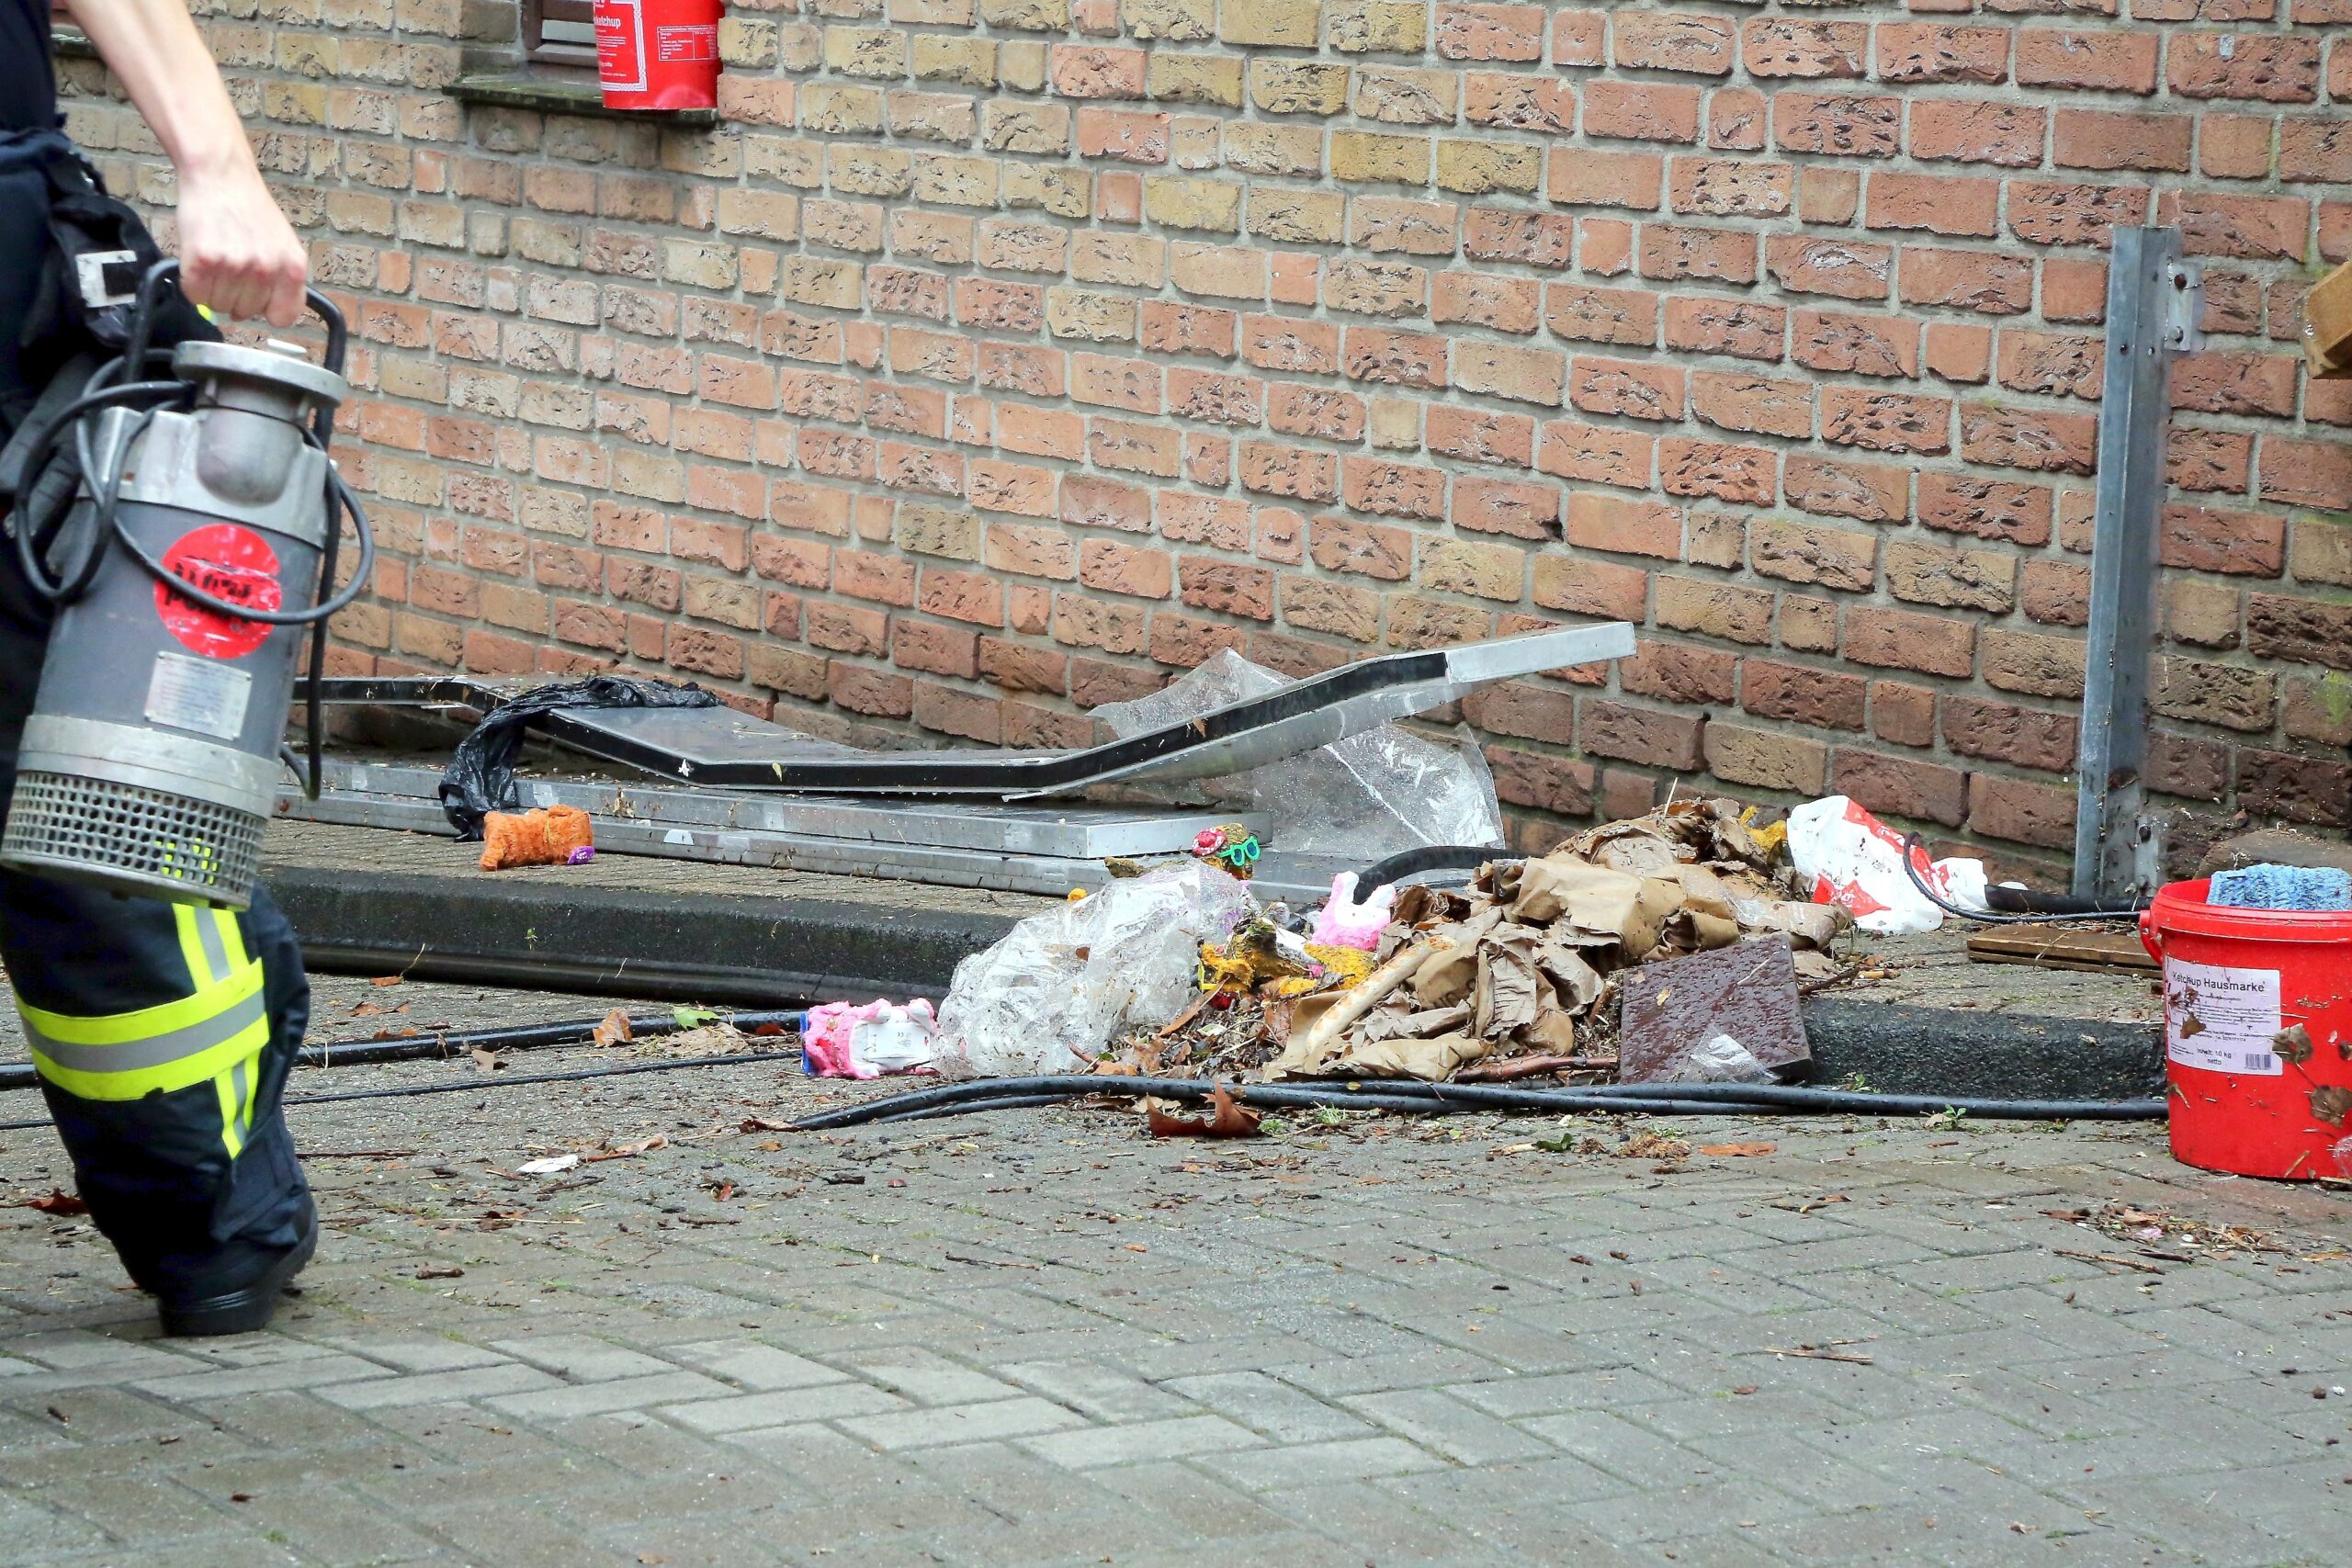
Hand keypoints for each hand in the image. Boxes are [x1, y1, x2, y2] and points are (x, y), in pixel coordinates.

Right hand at [174, 164, 307, 326]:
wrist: (221, 175)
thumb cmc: (250, 209)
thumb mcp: (284, 244)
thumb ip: (283, 279)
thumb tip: (272, 314)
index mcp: (293, 268)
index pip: (283, 318)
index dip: (265, 310)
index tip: (256, 298)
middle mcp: (267, 269)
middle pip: (246, 313)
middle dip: (234, 296)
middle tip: (229, 267)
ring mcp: (235, 265)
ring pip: (219, 306)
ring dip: (212, 289)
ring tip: (216, 260)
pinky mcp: (203, 260)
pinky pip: (195, 294)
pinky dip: (192, 283)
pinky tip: (198, 261)